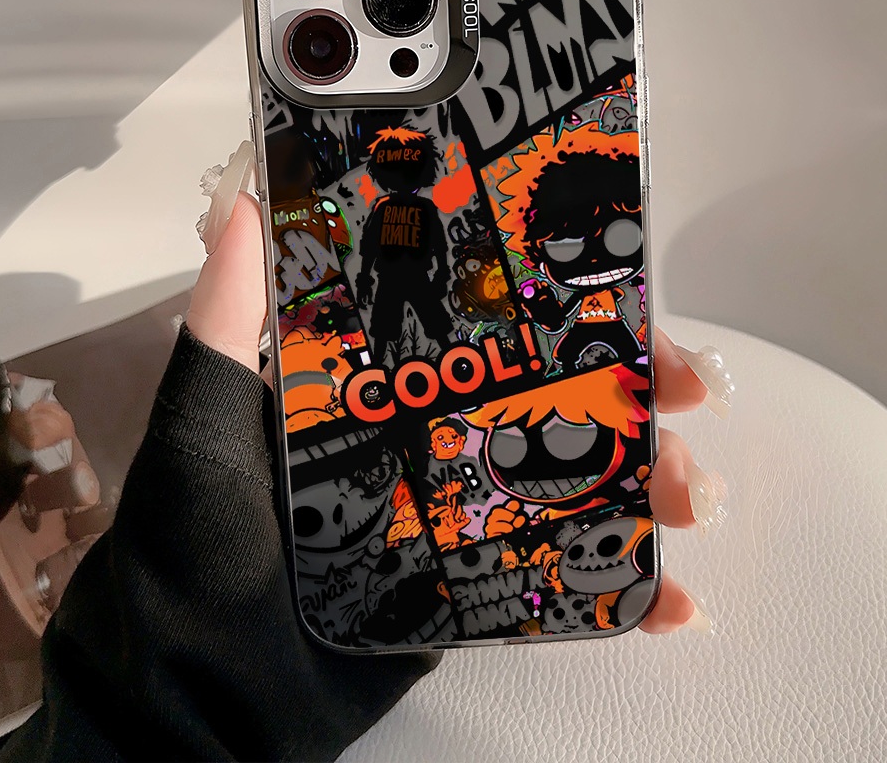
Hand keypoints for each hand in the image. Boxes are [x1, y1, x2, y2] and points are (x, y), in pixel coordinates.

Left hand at [187, 186, 727, 634]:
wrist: (206, 686)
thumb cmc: (200, 543)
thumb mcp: (208, 416)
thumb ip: (227, 317)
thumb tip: (240, 201)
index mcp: (387, 378)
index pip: (488, 318)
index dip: (560, 299)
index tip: (622, 291)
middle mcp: (433, 428)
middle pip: (553, 390)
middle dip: (628, 385)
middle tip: (679, 393)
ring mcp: (463, 504)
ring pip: (576, 473)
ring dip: (647, 476)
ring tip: (687, 496)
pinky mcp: (478, 577)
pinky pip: (564, 567)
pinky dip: (625, 585)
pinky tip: (668, 595)